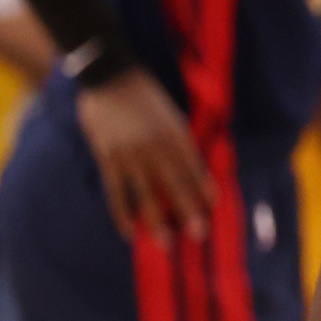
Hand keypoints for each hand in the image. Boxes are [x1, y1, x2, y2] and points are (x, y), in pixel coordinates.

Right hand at [75, 68, 211, 241]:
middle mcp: (154, 147)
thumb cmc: (146, 96)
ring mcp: (128, 155)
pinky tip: (130, 232)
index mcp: (174, 134)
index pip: (193, 168)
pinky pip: (116, 192)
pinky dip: (123, 214)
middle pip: (174, 185)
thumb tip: (195, 170)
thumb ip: (181, 141)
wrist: (108, 76)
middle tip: (198, 236)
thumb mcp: (172, 115)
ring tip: (165, 244)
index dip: (203, 189)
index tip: (213, 208)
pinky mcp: (107, 159)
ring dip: (156, 221)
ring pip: (145, 194)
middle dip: (187, 212)